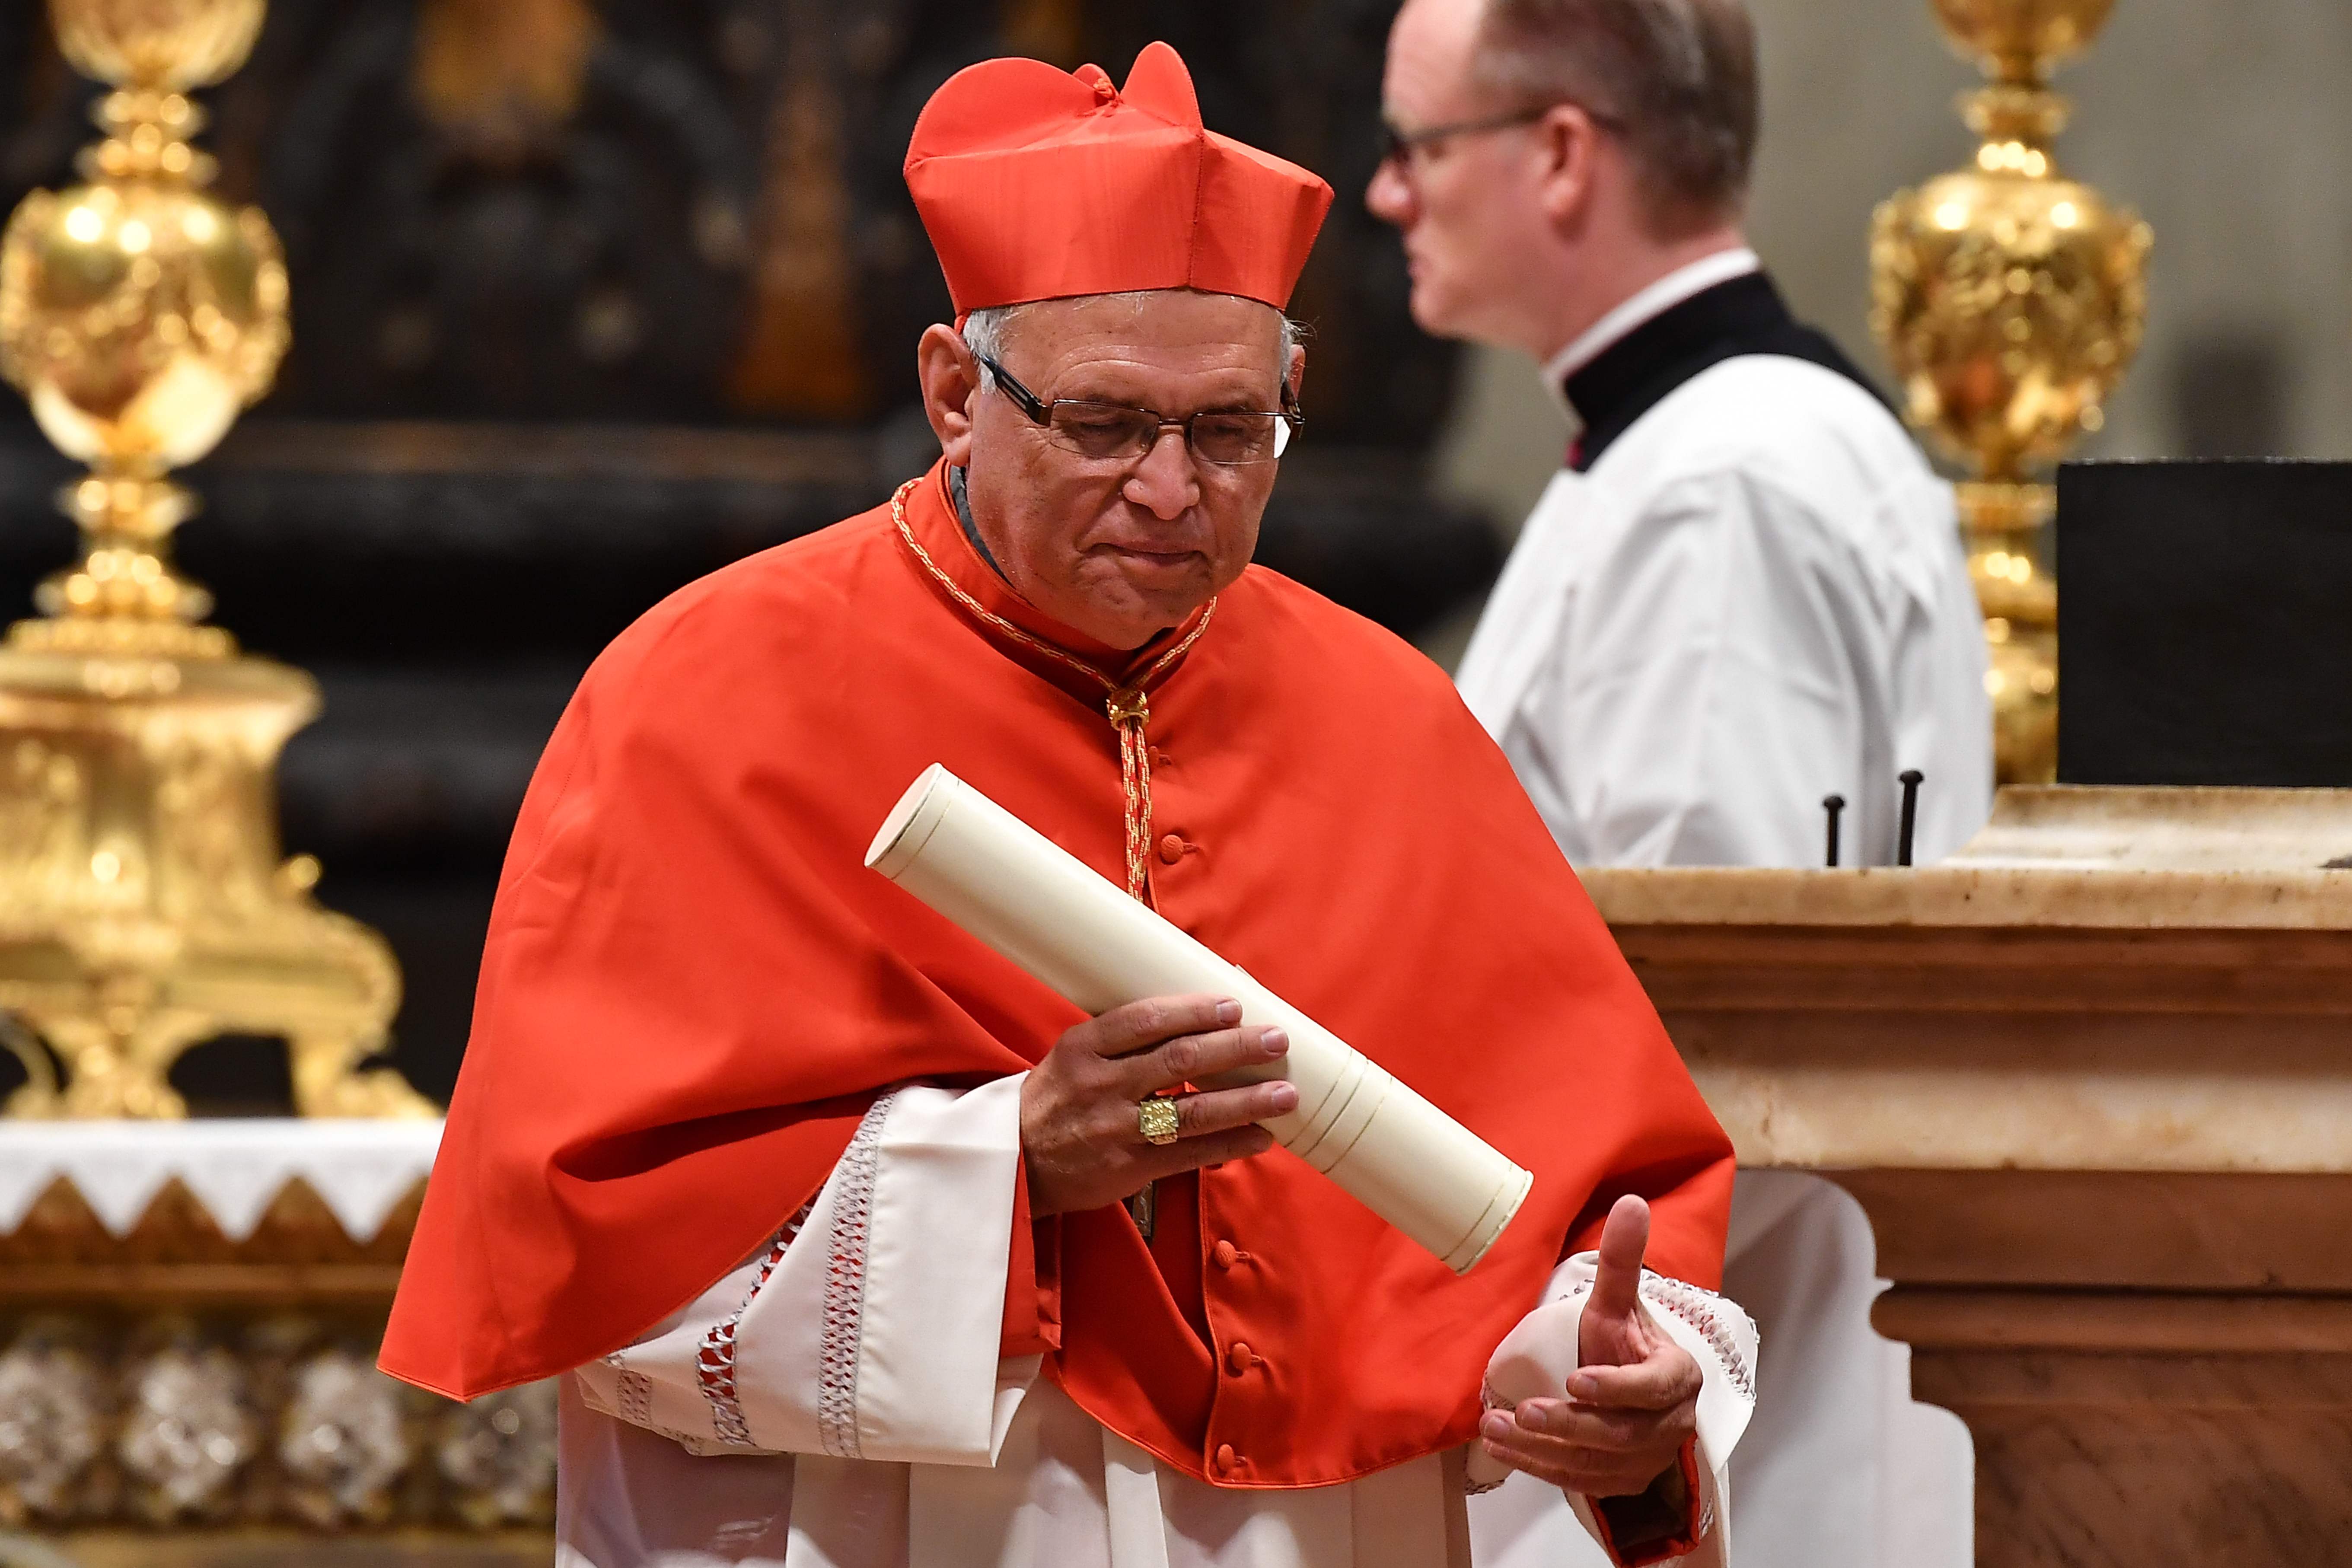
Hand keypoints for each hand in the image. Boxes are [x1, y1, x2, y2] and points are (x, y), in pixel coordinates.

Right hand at [1020, 994, 1297, 1216]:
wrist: (1014, 1161)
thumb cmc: (1055, 1099)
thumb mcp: (1074, 1054)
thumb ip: (1124, 1038)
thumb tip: (1197, 1016)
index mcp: (1083, 1048)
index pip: (1144, 1021)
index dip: (1192, 1011)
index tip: (1232, 1005)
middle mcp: (1100, 1086)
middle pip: (1178, 1061)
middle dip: (1233, 1049)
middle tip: (1275, 1040)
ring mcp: (1115, 1130)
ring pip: (1191, 1112)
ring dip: (1245, 1102)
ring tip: (1285, 1093)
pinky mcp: (1129, 1168)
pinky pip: (1188, 1156)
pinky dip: (1228, 1146)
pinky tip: (1261, 1137)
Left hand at [1479, 1195, 1701, 1498]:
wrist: (1631, 1396)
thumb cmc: (1624, 1346)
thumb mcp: (1619, 1304)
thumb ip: (1623, 1260)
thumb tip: (1631, 1202)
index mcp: (1676, 1378)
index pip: (1653, 1389)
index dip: (1617, 1388)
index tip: (1576, 1380)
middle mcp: (1668, 1425)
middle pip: (1621, 1434)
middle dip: (1570, 1425)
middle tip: (1524, 1411)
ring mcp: (1645, 1460)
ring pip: (1595, 1462)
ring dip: (1542, 1449)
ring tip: (1496, 1427)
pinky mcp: (1619, 1483)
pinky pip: (1578, 1481)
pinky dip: (1539, 1467)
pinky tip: (1502, 1448)